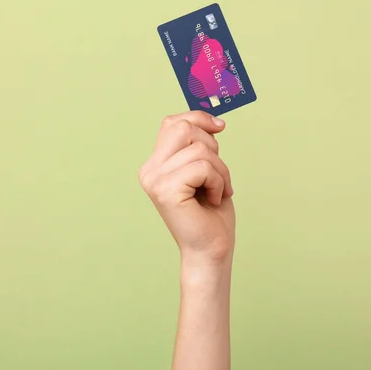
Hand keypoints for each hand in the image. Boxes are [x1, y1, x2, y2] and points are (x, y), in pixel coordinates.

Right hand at [139, 111, 235, 266]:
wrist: (211, 250)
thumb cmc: (212, 214)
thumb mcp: (207, 170)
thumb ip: (201, 146)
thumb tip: (213, 121)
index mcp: (156, 164)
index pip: (173, 122)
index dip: (199, 118)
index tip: (220, 127)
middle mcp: (149, 170)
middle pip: (183, 128)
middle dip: (212, 147)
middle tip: (218, 176)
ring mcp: (155, 180)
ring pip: (200, 149)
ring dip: (221, 171)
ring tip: (217, 191)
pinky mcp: (166, 190)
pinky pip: (203, 167)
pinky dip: (218, 182)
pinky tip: (214, 199)